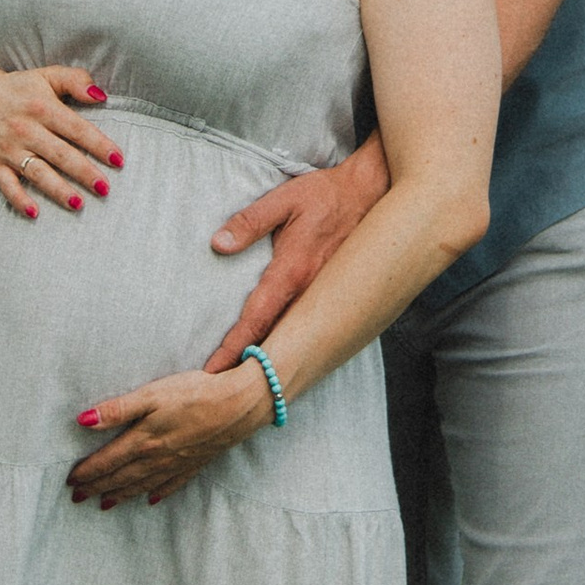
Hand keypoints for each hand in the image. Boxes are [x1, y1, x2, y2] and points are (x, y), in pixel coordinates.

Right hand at [0, 53, 121, 218]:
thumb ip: (75, 80)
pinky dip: (18, 200)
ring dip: (57, 190)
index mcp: (42, 106)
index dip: (98, 144)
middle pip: (60, 154)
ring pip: (37, 172)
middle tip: (105, 189)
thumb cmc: (19, 87)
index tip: (119, 159)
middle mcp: (26, 129)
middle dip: (83, 173)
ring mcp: (8, 148)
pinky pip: (6, 185)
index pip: (76, 128)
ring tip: (78, 205)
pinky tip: (35, 213)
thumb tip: (101, 95)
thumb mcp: (46, 75)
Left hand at [67, 365, 275, 506]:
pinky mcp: (194, 464)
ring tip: (105, 504)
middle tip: (78, 497)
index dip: (87, 471)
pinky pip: (170, 485)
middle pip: (120, 477)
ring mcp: (176, 464)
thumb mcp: (152, 394)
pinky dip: (157, 494)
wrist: (238, 405)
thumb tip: (82, 421)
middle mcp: (156, 458)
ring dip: (120, 495)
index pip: (107, 461)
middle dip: (97, 487)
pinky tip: (150, 499)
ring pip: (141, 485)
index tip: (70, 480)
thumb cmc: (194, 393)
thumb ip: (118, 409)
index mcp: (143, 440)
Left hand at [199, 135, 390, 369]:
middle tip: (221, 392)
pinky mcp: (335, 296)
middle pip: (275, 339)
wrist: (372, 192)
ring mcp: (325, 296)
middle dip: (249, 366)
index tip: (213, 372)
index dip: (234, 348)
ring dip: (272, 358)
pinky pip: (310, 326)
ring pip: (294, 337)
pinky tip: (281, 355)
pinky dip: (293, 344)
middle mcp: (310, 291)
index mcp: (292, 271)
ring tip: (246, 384)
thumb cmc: (325, 195)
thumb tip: (218, 244)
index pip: (257, 319)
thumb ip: (250, 221)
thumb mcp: (284, 199)